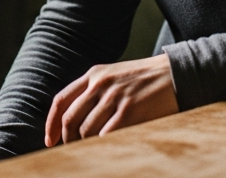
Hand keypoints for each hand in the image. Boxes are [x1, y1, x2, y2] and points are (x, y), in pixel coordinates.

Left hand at [44, 54, 179, 146]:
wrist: (176, 73)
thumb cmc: (144, 80)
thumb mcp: (114, 76)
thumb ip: (94, 91)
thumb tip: (74, 120)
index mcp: (94, 74)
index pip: (61, 100)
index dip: (51, 123)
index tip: (50, 141)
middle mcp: (100, 84)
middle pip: (70, 118)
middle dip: (67, 139)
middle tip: (71, 151)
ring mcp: (114, 97)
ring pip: (87, 130)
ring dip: (85, 146)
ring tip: (92, 152)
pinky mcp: (130, 110)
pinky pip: (106, 135)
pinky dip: (101, 147)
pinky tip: (105, 152)